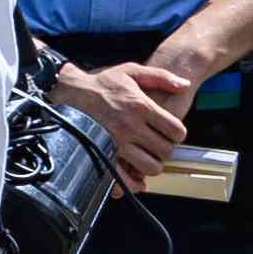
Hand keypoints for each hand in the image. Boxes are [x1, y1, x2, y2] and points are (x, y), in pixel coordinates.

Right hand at [61, 57, 194, 178]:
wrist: (67, 92)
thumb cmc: (101, 83)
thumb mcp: (131, 71)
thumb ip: (161, 77)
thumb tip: (185, 85)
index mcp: (141, 107)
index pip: (177, 131)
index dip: (177, 133)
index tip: (169, 131)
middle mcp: (130, 126)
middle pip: (165, 151)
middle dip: (165, 149)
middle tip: (156, 143)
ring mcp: (115, 142)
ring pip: (150, 167)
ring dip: (152, 163)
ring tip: (145, 154)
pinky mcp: (102, 152)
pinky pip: (125, 177)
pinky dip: (134, 181)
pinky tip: (136, 175)